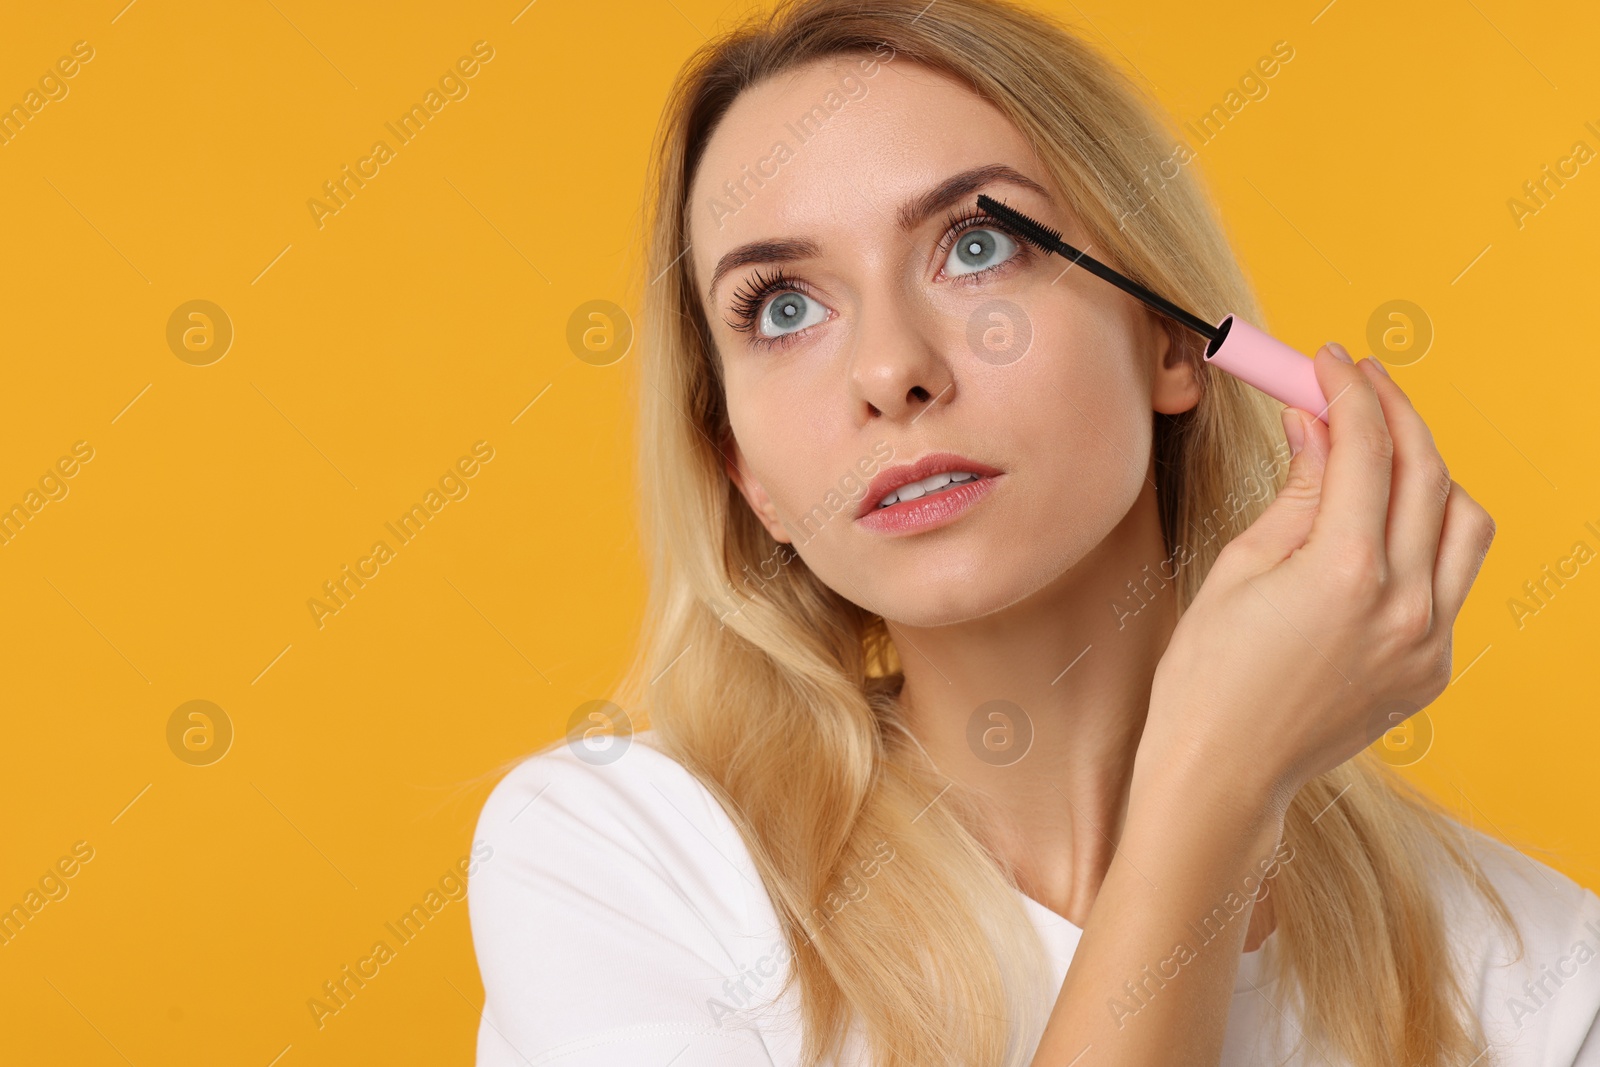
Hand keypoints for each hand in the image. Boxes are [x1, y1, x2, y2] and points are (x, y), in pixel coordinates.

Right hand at [1141, 345, 1495, 809]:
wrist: (1223, 774)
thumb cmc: (1208, 676)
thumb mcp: (1240, 568)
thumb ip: (1297, 490)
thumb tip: (1317, 423)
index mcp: (1345, 574)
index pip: (1367, 449)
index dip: (1347, 391)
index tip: (1326, 361)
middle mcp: (1405, 605)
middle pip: (1428, 473)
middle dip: (1394, 414)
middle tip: (1358, 383)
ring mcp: (1429, 642)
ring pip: (1463, 524)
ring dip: (1427, 474)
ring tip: (1378, 457)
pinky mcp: (1432, 669)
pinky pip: (1451, 582)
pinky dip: (1423, 540)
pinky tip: (1376, 533)